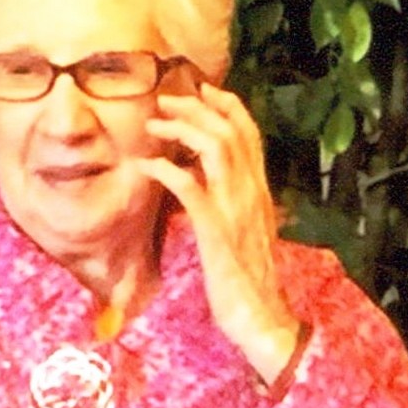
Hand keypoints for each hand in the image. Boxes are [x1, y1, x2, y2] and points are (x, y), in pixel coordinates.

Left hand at [136, 82, 300, 384]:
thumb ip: (234, 204)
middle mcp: (252, 193)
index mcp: (260, 191)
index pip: (250, 133)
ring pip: (215, 147)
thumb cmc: (248, 282)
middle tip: (166, 99)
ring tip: (154, 123)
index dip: (226, 104)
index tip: (201, 90)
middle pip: (230, 130)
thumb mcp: (245, 233)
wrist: (261, 317)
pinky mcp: (216, 230)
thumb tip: (208, 184)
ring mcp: (236, 210)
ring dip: (182, 128)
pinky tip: (146, 166)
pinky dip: (166, 169)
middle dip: (196, 106)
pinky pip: (191, 187)